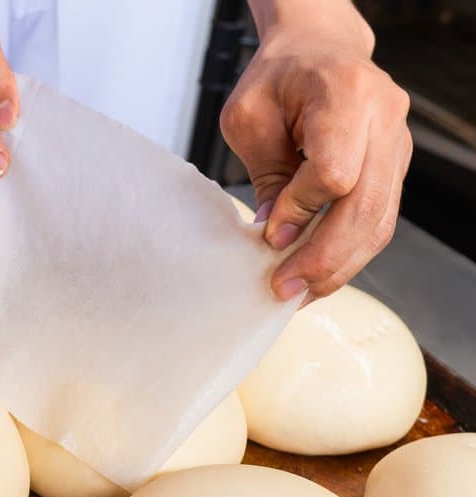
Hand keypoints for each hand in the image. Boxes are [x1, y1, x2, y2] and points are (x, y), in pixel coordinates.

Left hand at [220, 8, 411, 300]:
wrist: (318, 52)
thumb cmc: (277, 80)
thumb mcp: (249, 117)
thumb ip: (265, 173)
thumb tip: (275, 235)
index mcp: (346, 94)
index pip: (334, 171)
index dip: (301, 210)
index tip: (269, 235)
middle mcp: (385, 119)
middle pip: (365, 206)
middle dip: (322, 256)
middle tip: (284, 288)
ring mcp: (398, 144)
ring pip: (379, 222)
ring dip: (338, 266)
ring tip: (298, 294)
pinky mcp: (394, 168)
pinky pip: (379, 221)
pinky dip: (348, 254)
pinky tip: (317, 277)